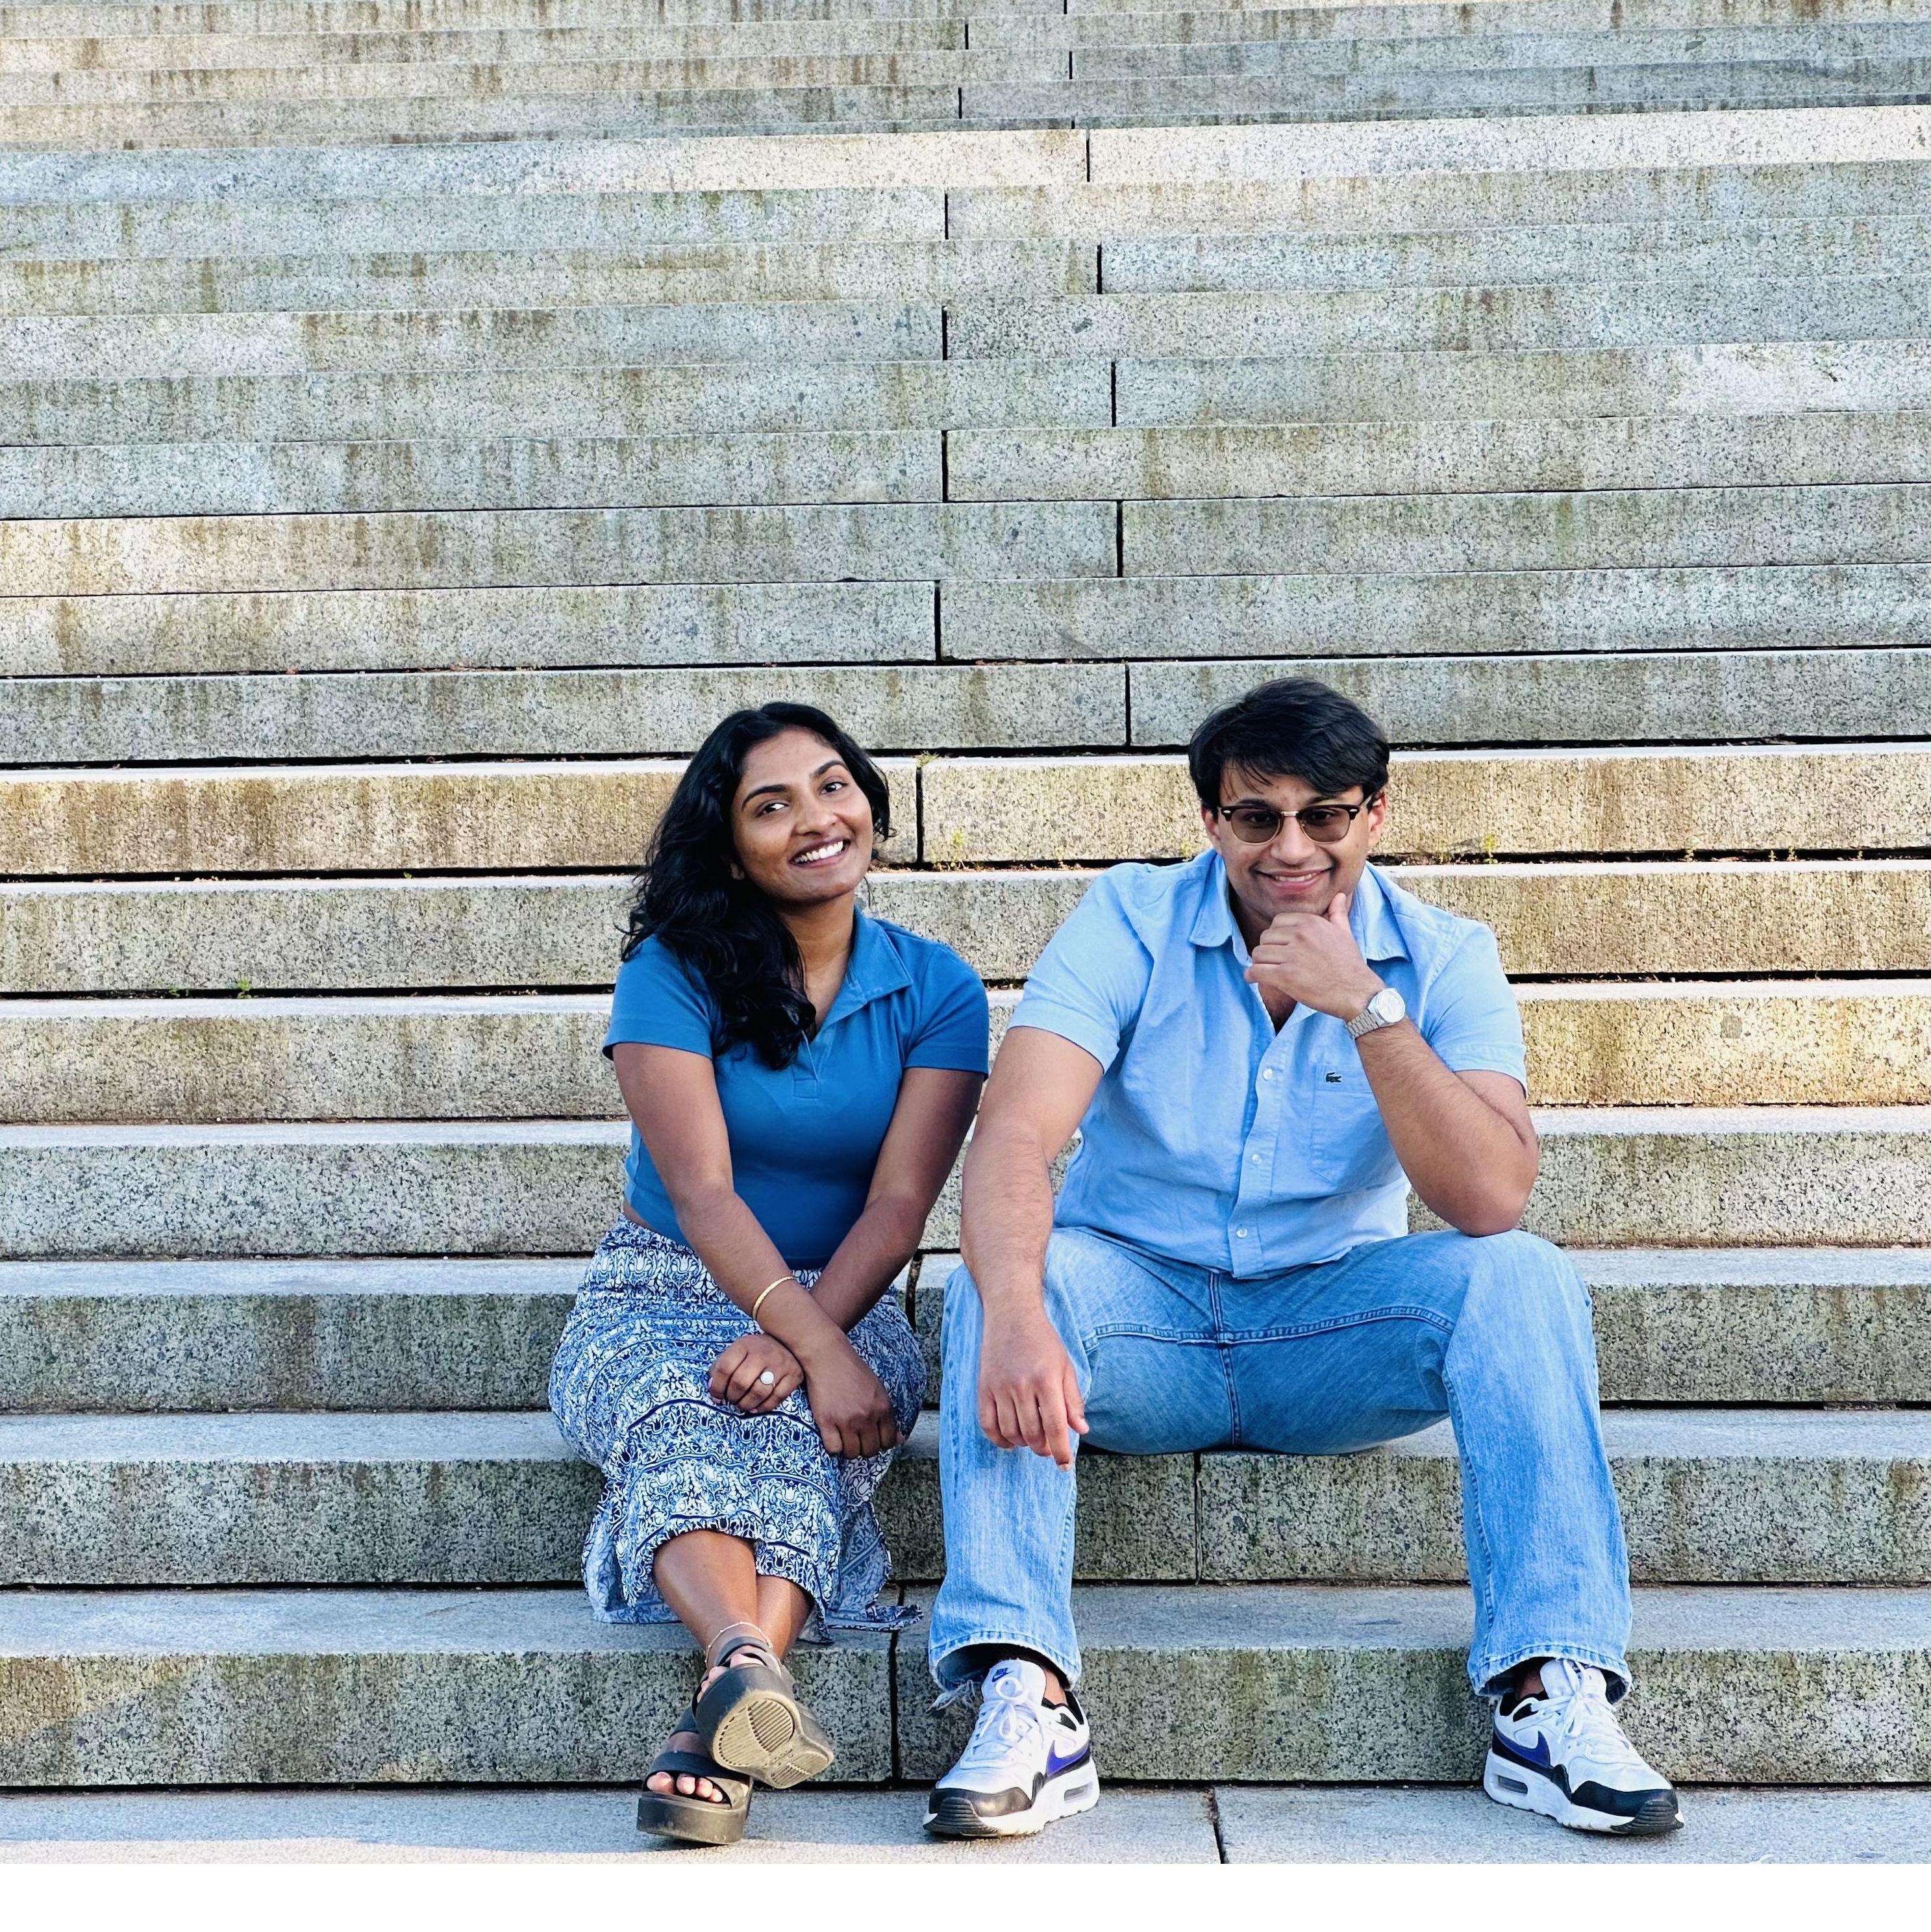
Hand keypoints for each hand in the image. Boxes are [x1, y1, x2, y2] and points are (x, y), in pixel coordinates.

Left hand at [709, 1333, 802, 1415]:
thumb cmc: (756, 1350)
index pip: (725, 1368)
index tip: (716, 1396)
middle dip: (731, 1397)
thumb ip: (721, 1366)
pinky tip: (756, 1408)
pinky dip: (763, 1407)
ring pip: (758, 1393)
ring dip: (746, 1404)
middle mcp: (763, 1353)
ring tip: (742, 1405)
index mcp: (745, 1344)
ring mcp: (780, 1364)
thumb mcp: (737, 1350)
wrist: (788, 1341)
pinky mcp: (794, 1375)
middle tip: (731, 1401)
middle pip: (740, 1382)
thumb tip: (711, 1387)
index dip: (716, 1386)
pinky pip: (776, 1398)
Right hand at [799, 1337, 899, 1460]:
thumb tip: (901, 1440)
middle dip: (864, 1448)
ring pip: (852, 1453)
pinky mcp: (826, 1421)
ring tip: (845, 1438)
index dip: (881, 1444)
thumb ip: (888, 1416)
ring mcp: (846, 1420)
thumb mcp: (878, 1389)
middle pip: (871, 1451)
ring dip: (849, 1449)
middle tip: (857, 1438)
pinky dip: (834, 1446)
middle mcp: (867, 1416)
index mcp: (883, 1407)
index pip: (889, 1442)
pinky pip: (833, 1449)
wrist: (828, 1356)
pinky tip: (833, 1436)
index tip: (873, 1440)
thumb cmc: (853, 1371)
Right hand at [978, 1307, 1087, 1467]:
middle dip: (1042, 1448)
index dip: (1061, 1451)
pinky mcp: (983, 1387)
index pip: (1055, 1427)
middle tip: (1048, 1448)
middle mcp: (1022, 1385)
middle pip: (1032, 1433)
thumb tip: (1081, 1430)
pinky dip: (998, 1439)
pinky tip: (1010, 1441)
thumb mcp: (1066, 1367)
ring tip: (1031, 1440)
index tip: (1065, 1465)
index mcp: (1047, 1380)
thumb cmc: (1044, 1342)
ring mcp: (1000, 1387)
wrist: (1012, 1316)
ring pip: (1010, 1432)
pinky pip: (987, 1424)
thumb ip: (1073, 1400)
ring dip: (1023, 1444)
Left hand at [1244, 890, 1383, 1019]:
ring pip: (1258, 954)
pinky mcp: (1286, 976)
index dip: (1276, 936)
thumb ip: (1337, 913)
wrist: (1357, 992)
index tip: (1280, 947)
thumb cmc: (1349, 964)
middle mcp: (1299, 935)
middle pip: (1265, 937)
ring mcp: (1292, 955)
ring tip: (1265, 971)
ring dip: (1259, 964)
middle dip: (1267, 950)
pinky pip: (1256, 971)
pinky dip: (1251, 975)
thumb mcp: (1345, 933)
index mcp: (1310, 922)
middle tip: (1273, 962)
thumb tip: (1340, 895)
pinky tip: (1253, 978)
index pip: (1276, 922)